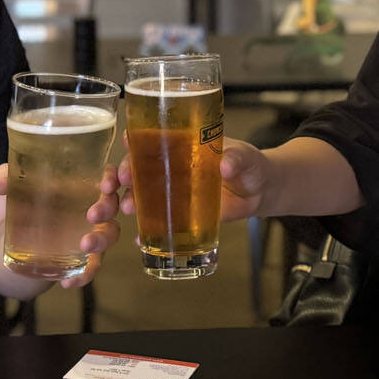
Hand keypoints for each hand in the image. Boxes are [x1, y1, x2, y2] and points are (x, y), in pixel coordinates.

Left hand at [0, 163, 120, 288]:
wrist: (20, 229)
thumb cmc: (29, 196)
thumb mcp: (17, 184)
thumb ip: (6, 177)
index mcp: (84, 182)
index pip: (108, 175)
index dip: (113, 178)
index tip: (104, 185)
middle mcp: (94, 205)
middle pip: (113, 205)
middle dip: (107, 209)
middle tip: (92, 214)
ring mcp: (92, 232)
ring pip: (109, 235)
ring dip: (100, 240)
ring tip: (85, 245)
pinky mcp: (84, 256)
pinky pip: (91, 267)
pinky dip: (83, 275)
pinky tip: (67, 281)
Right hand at [105, 135, 271, 224]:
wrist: (260, 191)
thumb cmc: (249, 164)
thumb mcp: (245, 156)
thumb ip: (237, 157)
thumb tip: (226, 164)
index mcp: (181, 145)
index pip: (149, 139)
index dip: (134, 142)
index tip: (128, 146)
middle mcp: (170, 167)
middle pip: (136, 167)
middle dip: (121, 174)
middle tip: (118, 184)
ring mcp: (172, 192)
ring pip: (139, 194)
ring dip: (125, 201)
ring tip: (125, 209)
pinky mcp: (179, 215)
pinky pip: (156, 223)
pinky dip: (145, 232)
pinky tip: (139, 239)